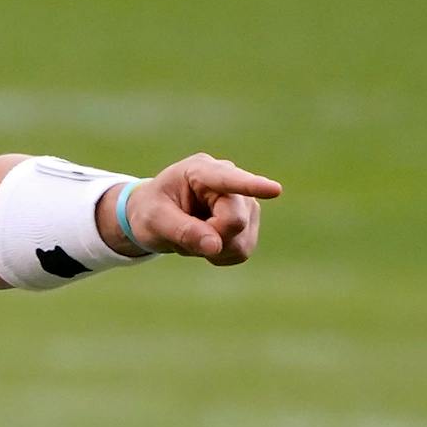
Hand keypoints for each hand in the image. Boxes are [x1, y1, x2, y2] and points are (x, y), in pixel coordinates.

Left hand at [115, 153, 280, 264]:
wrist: (156, 216)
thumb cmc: (150, 211)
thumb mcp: (153, 221)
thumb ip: (182, 231)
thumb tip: (215, 247)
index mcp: (200, 171)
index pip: (229, 180)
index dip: (252, 186)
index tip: (275, 190)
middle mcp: (229, 182)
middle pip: (235, 221)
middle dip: (209, 236)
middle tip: (183, 232)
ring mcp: (244, 202)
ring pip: (241, 241)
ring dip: (213, 248)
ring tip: (192, 234)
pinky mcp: (250, 222)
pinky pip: (242, 251)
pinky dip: (220, 255)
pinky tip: (205, 241)